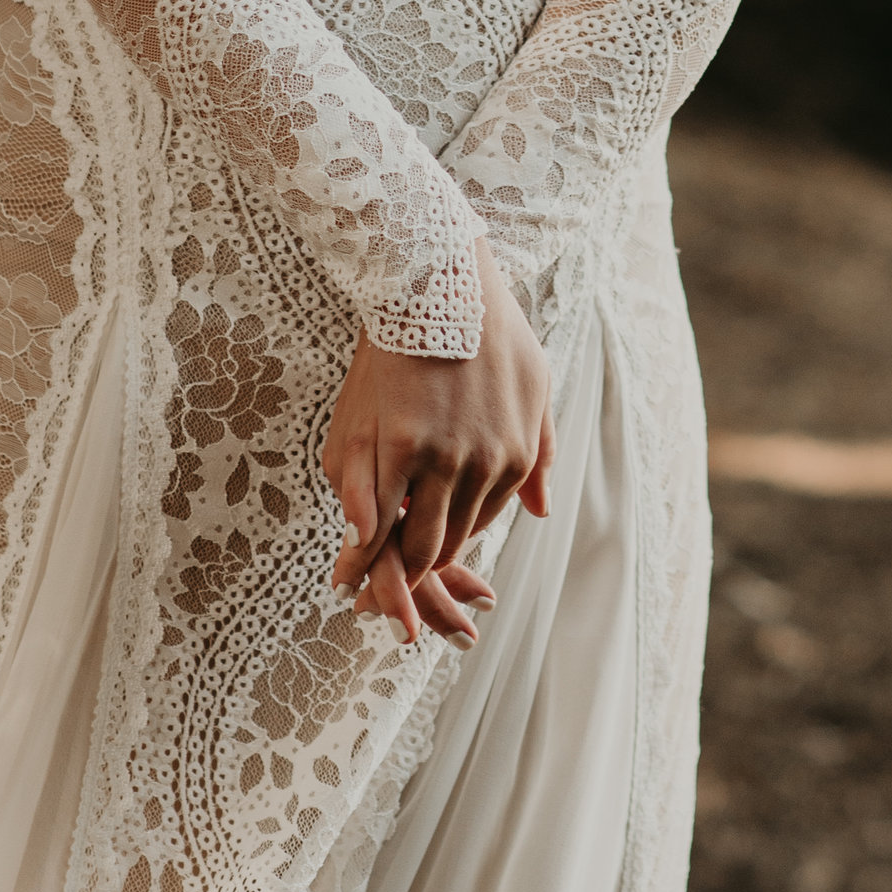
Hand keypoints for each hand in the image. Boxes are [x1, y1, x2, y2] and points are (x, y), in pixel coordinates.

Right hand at [324, 238, 554, 643]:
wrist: (441, 281)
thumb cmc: (490, 330)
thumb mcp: (536, 388)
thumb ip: (541, 454)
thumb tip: (542, 511)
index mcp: (515, 459)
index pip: (478, 532)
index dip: (447, 557)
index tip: (422, 572)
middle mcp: (482, 468)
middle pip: (446, 547)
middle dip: (417, 584)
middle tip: (388, 611)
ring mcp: (438, 460)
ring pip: (413, 542)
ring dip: (389, 576)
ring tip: (363, 597)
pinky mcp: (393, 445)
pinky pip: (376, 516)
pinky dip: (363, 547)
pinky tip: (349, 564)